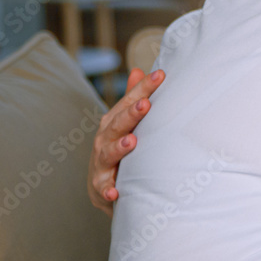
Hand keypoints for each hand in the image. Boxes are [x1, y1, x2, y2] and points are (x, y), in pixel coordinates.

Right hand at [87, 68, 163, 215]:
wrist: (102, 187)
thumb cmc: (118, 148)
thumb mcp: (124, 122)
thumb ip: (131, 98)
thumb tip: (138, 69)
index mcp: (114, 121)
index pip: (130, 101)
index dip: (144, 88)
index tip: (161, 75)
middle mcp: (105, 139)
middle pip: (118, 123)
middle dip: (131, 114)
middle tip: (146, 103)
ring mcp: (101, 162)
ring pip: (109, 153)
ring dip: (119, 147)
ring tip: (131, 141)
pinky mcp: (100, 186)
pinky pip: (103, 188)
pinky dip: (108, 189)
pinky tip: (115, 190)